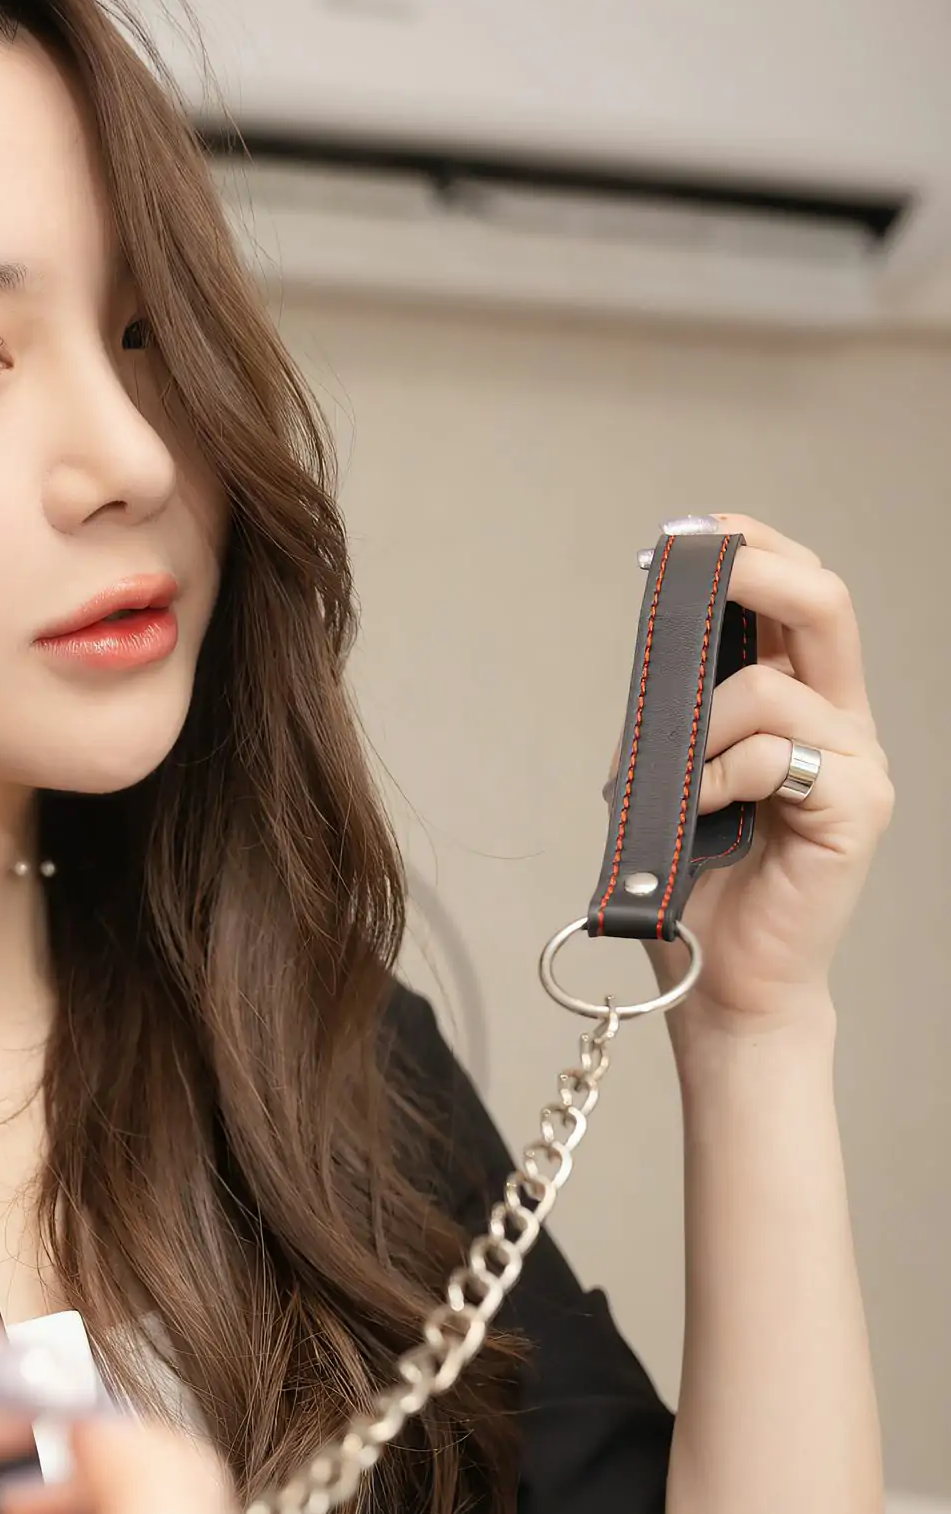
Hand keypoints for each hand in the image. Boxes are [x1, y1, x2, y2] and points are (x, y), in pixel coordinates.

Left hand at [614, 513, 894, 1035]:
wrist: (725, 985)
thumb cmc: (697, 888)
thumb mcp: (669, 776)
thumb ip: (676, 710)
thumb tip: (657, 638)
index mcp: (803, 704)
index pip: (797, 596)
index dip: (752, 548)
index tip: (692, 528)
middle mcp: (841, 723)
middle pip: (825, 600)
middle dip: (757, 565)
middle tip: (701, 560)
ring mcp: (857, 765)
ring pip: (773, 689)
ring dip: (699, 725)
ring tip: (678, 785)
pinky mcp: (857, 809)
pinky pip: (775, 753)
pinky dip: (717, 776)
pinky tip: (702, 815)